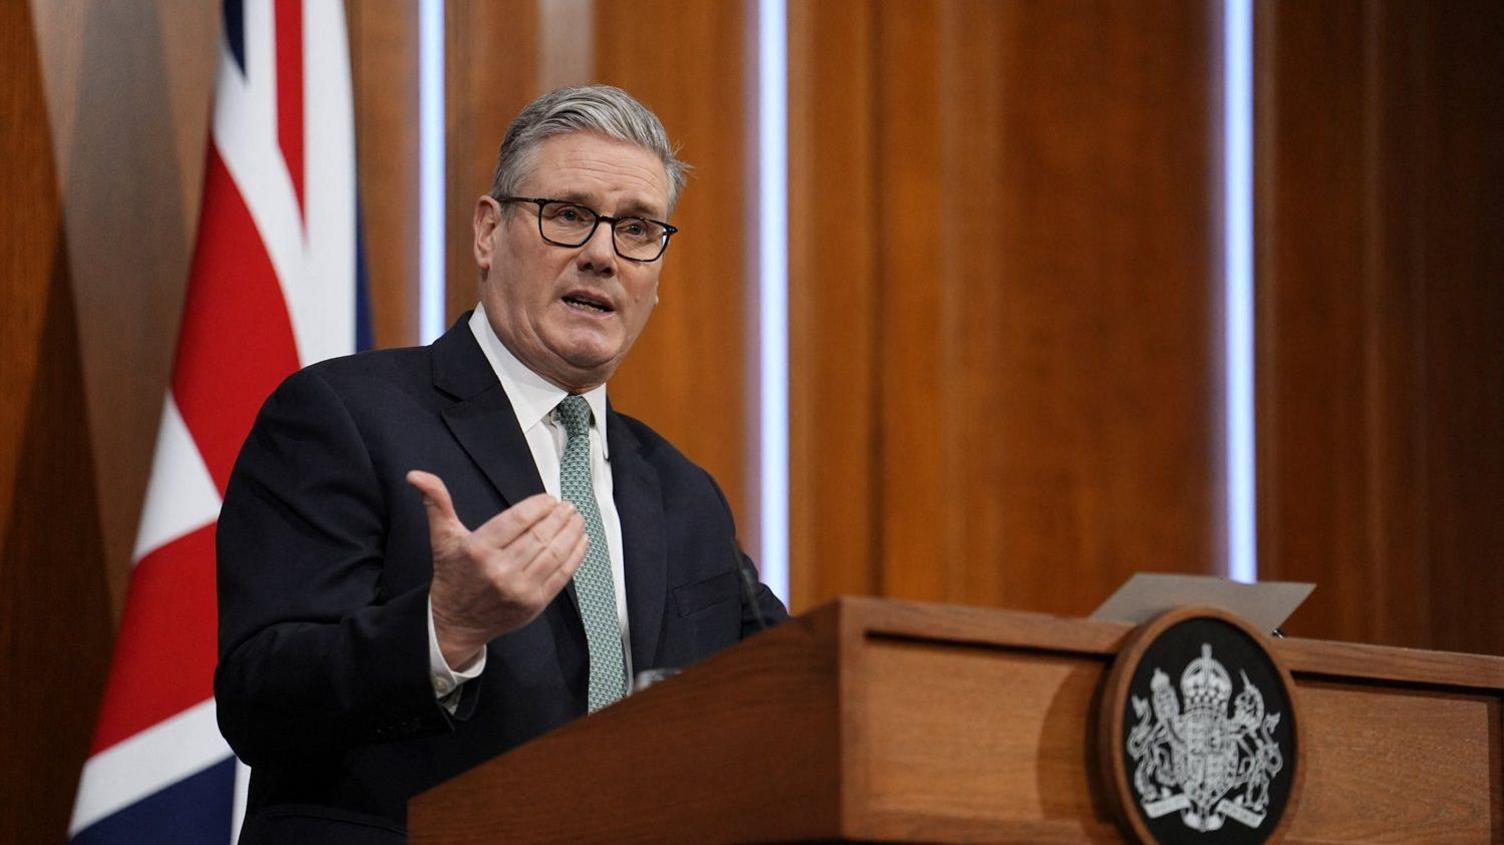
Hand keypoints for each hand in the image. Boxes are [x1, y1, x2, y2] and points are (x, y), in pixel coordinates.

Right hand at [406, 470, 586, 667]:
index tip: (550, 499)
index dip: (540, 506)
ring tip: (577, 519)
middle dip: (560, 517)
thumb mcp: (443, 538)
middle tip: (568, 506)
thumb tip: (416, 475)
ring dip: (571, 533)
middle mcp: (500, 570)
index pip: (519, 520)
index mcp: (479, 550)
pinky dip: (575, 556)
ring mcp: (520, 589)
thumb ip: (436, 504)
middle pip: (540, 535)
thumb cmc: (452, 575)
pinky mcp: (534, 604)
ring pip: (555, 554)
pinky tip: (581, 541)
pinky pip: (562, 576)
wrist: (454, 623)